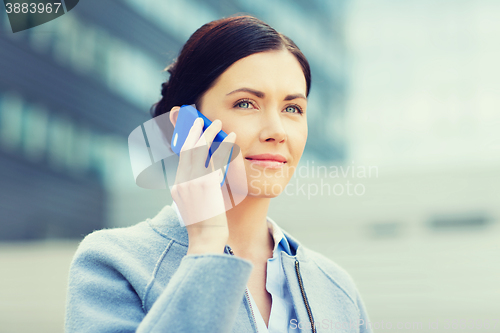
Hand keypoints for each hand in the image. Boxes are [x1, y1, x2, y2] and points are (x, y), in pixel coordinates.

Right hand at [170, 116, 236, 254]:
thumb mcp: (196, 203)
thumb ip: (199, 186)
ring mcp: (191, 183)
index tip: (191, 130)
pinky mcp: (205, 184)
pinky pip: (214, 158)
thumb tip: (210, 169)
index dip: (185, 141)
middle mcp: (181, 182)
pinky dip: (223, 145)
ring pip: (198, 150)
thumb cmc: (205, 224)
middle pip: (186, 149)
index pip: (181, 158)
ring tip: (216, 122)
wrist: (205, 240)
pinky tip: (230, 137)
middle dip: (193, 131)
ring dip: (208, 133)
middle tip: (200, 119)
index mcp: (177, 187)